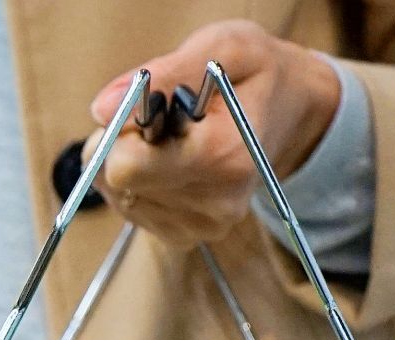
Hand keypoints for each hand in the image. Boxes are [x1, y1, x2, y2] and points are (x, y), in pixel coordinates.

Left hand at [86, 20, 339, 247]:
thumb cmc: (254, 75)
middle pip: (115, 182)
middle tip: (162, 121)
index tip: (152, 108)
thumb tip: (102, 109)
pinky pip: (130, 209)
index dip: (123, 131)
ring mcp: (201, 225)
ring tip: (172, 139)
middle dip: (122, 144)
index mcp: (224, 156)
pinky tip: (170, 163)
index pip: (125, 166)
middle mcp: (215, 203)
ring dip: (131, 162)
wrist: (291, 111)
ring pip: (117, 195)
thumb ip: (164, 74)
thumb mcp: (223, 48)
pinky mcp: (186, 236)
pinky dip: (137, 182)